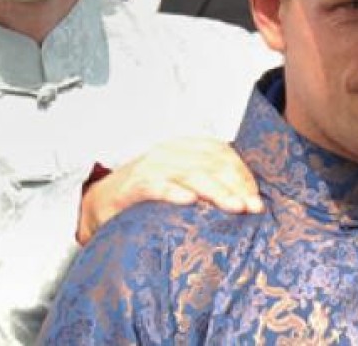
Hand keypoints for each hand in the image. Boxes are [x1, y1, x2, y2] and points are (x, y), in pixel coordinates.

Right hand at [76, 137, 262, 244]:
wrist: (101, 203)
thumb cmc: (146, 196)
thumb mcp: (180, 183)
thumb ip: (207, 184)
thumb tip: (247, 201)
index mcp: (184, 148)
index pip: (222, 153)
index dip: (243, 175)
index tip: (256, 199)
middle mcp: (170, 152)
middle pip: (211, 164)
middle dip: (236, 186)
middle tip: (252, 208)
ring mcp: (151, 166)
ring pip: (191, 174)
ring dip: (216, 191)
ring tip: (234, 207)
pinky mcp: (133, 184)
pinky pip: (157, 185)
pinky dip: (174, 192)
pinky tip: (190, 203)